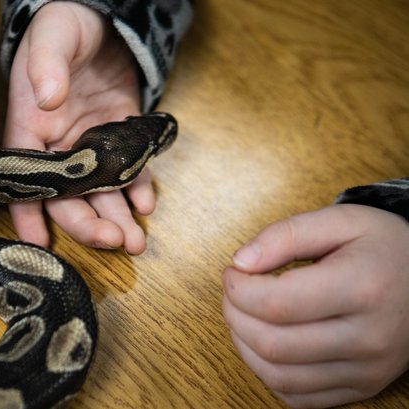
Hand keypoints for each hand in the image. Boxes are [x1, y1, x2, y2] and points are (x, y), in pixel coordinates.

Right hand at [4, 2, 152, 253]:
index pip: (24, 178)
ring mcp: (90, 146)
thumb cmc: (64, 25)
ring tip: (136, 242)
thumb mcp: (52, 38)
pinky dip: (138, 190)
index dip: (28, 213)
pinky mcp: (119, 139)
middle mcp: (57, 146)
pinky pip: (128, 171)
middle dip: (87, 224)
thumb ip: (46, 67)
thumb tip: (48, 98)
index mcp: (30, 127)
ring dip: (116, 219)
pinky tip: (147, 203)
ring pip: (99, 193)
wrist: (101, 18)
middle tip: (113, 241)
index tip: (40, 245)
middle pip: (65, 197)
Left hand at [222, 204, 408, 407]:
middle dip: (235, 315)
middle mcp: (369, 336)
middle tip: (234, 292)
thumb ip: (285, 235)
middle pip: (273, 344)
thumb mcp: (341, 220)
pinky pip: (297, 397)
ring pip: (279, 376)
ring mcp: (367, 369)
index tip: (233, 272)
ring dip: (244, 346)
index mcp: (364, 287)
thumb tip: (241, 262)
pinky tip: (264, 343)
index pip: (277, 303)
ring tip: (244, 316)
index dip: (238, 289)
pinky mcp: (362, 388)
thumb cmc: (382, 247)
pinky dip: (267, 372)